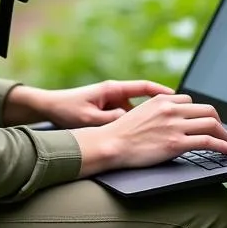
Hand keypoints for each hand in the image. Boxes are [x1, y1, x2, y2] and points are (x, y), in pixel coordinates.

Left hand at [20, 79, 175, 128]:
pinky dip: (130, 127)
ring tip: (151, 136)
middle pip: (143, 101)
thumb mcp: (90, 117)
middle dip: (157, 110)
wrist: (48, 107)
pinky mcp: (106, 111)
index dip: (162, 92)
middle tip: (172, 120)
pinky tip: (133, 140)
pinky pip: (124, 118)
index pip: (144, 87)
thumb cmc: (67, 109)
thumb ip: (110, 119)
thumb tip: (130, 121)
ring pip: (134, 112)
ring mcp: (110, 102)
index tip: (178, 98)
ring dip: (141, 123)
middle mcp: (114, 93)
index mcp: (112, 89)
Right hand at [73, 94, 226, 176]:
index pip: (191, 102)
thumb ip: (158, 112)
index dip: (201, 114)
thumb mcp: (141, 113)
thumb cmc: (122, 133)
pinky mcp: (177, 143)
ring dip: (225, 135)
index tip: (207, 123)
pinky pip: (209, 142)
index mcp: (162, 99)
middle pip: (207, 110)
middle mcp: (171, 109)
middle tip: (223, 133)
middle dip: (219, 122)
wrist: (111, 144)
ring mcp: (175, 126)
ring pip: (212, 124)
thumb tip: (173, 119)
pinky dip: (224, 146)